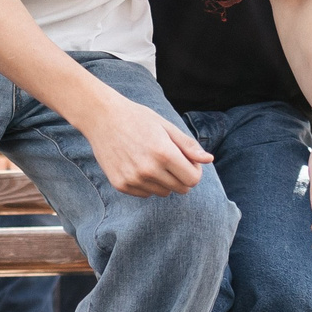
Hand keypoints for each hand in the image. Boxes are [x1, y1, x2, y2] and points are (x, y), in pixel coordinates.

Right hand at [81, 92, 210, 196]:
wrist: (101, 118)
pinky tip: (137, 165)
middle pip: (181, 189)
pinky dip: (147, 184)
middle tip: (170, 159)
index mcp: (164, 154)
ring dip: (164, 181)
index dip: (194, 170)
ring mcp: (133, 179)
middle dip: (181, 176)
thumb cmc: (137, 118)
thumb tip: (209, 160)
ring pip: (163, 193)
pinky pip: (145, 194)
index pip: (193, 179)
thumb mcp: (166, 127)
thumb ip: (188, 146)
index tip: (186, 159)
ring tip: (151, 160)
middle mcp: (149, 170)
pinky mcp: (121, 185)